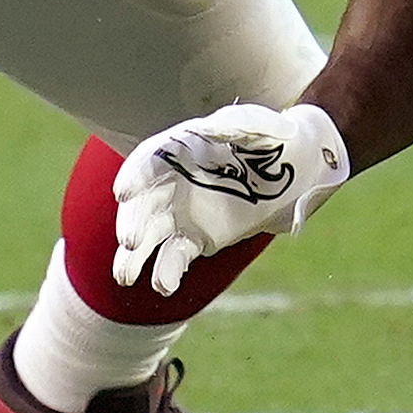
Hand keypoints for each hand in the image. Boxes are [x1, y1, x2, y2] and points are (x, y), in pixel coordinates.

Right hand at [111, 102, 349, 295]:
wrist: (290, 169)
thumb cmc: (269, 140)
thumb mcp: (259, 126)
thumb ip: (243, 126)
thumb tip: (226, 130)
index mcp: (178, 149)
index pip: (148, 161)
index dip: (134, 176)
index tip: (123, 192)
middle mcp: (171, 183)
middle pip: (142, 203)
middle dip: (132, 222)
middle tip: (131, 241)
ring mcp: (180, 214)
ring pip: (150, 236)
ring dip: (134, 256)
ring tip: (125, 277)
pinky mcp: (194, 239)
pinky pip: (174, 257)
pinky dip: (166, 272)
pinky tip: (164, 286)